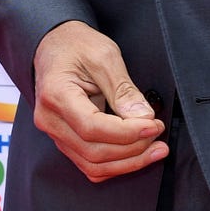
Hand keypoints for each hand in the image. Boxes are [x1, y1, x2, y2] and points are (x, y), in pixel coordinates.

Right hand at [33, 21, 168, 181]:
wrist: (56, 45)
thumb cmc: (77, 45)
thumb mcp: (104, 56)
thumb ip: (123, 89)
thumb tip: (143, 118)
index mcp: (56, 94)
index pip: (92, 127)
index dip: (126, 132)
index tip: (153, 125)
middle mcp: (50, 119)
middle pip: (93, 152)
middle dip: (132, 149)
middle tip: (159, 135)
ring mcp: (55, 133)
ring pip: (92, 165)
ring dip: (127, 162)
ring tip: (155, 149)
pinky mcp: (65, 140)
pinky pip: (90, 163)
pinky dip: (115, 164)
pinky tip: (136, 154)